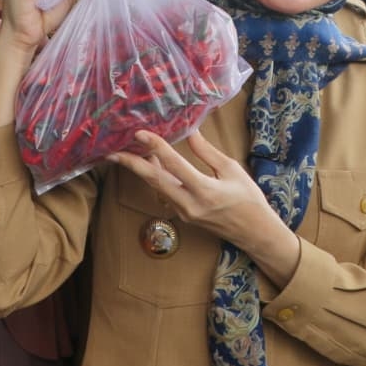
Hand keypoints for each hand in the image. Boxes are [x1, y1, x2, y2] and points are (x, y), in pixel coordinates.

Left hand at [108, 130, 300, 286]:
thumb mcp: (232, 170)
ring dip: (142, 170)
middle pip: (155, 181)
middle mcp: (189, 204)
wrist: (253, 232)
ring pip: (157, 188)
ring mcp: (184, 212)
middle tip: (112, 151)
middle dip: (132, 165)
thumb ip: (208, 153)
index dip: (157, 148)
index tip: (141, 133)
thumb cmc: (248, 199)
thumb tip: (190, 133)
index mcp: (205, 190)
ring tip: (126, 153)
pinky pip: (165, 193)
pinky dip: (156, 178)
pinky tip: (151, 165)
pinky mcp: (183, 215)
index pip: (175, 165)